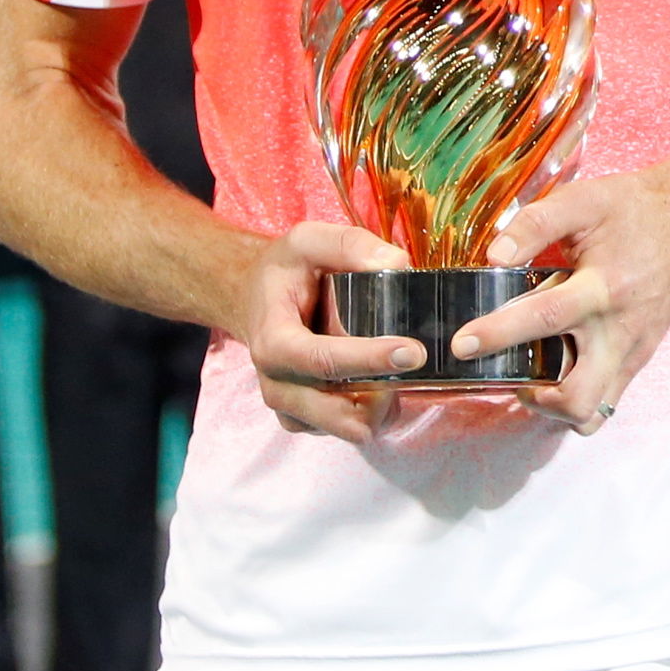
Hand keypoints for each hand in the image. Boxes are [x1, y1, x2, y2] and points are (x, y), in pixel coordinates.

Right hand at [242, 220, 419, 444]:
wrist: (253, 298)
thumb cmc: (284, 271)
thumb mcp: (308, 240)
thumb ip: (349, 245)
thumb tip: (397, 263)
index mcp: (273, 340)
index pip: (320, 360)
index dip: (367, 360)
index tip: (411, 352)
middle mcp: (276, 381)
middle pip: (329, 409)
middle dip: (377, 398)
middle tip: (416, 366)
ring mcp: (288, 404)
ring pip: (340, 427)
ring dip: (375, 410)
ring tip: (400, 376)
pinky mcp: (302, 416)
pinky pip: (341, 430)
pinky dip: (368, 416)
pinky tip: (386, 388)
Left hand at [467, 162, 669, 433]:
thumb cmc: (631, 210)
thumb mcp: (583, 201)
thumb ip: (535, 224)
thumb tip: (494, 256)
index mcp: (604, 286)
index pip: (545, 318)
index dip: (499, 334)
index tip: (462, 344)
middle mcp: (619, 330)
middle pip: (577, 397)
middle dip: (533, 398)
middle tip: (506, 372)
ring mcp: (632, 351)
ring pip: (591, 412)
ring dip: (553, 405)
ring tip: (531, 376)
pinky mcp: (638, 360)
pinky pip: (605, 400)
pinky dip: (575, 396)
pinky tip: (558, 368)